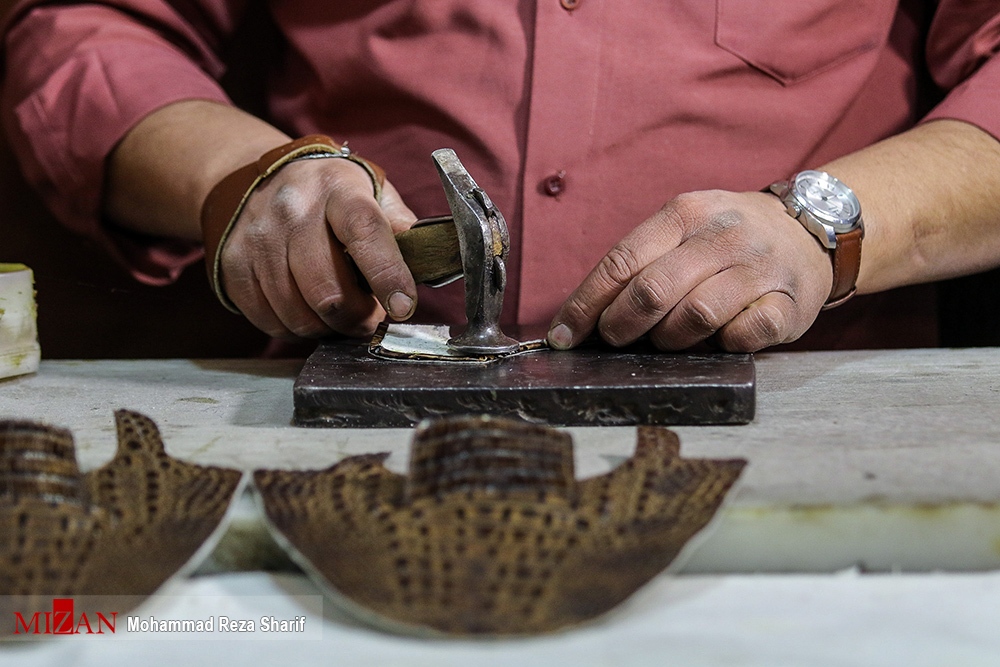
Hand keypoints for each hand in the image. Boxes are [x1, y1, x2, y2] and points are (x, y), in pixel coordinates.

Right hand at [219, 156, 418, 339]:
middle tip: (369, 317)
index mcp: (338, 190)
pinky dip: (296, 328)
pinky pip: (271, 321)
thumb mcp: (370, 192)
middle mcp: (293, 211)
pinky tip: (307, 311)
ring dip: (328, 328)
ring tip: (340, 313)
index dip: (386, 274)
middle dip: (357, 318)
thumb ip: (400, 226)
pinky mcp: (233, 266)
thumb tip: (429, 259)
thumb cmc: (330, 195)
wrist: (257, 178)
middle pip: (328, 291)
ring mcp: (258, 239)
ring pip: (299, 315)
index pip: (365, 232)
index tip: (403, 307)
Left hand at [547, 190, 833, 352]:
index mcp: (685, 213)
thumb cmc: (727, 239)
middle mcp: (723, 236)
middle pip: (652, 291)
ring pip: (695, 316)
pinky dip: (722, 345)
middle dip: (621, 325)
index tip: (562, 336)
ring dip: (669, 339)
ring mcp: (759, 269)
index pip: (621, 262)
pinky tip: (719, 339)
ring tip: (668, 339)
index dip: (586, 304)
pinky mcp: (788, 304)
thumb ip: (640, 263)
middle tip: (615, 339)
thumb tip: (583, 316)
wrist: (811, 230)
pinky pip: (742, 336)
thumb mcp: (683, 229)